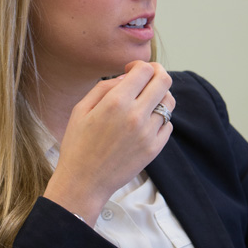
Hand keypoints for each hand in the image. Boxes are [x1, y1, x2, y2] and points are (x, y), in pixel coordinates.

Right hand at [43, 62, 174, 225]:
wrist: (83, 182)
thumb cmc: (78, 144)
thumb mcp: (81, 109)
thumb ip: (104, 87)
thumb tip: (127, 76)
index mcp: (116, 102)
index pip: (145, 70)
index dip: (140, 65)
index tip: (131, 70)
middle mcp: (136, 116)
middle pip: (164, 81)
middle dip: (157, 73)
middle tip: (148, 77)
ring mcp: (148, 133)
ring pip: (169, 102)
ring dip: (160, 95)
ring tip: (146, 100)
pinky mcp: (154, 149)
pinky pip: (168, 124)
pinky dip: (160, 118)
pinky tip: (146, 121)